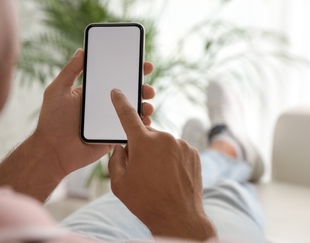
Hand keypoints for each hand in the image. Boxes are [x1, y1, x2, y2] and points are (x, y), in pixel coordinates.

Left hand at [32, 49, 154, 176]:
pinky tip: (145, 122)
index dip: (131, 70)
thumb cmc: (52, 120)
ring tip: (147, 105)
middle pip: (129, 93)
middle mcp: (104, 105)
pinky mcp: (113, 136)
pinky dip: (141, 125)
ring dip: (145, 106)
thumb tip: (82, 51)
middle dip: (143, 88)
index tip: (144, 65)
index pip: (115, 77)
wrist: (53, 150)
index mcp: (93, 92)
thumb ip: (70, 71)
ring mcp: (110, 121)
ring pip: (133, 110)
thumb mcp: (58, 90)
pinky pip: (131, 129)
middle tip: (148, 88)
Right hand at [108, 89, 215, 240]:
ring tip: (159, 177)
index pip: (128, 115)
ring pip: (162, 143)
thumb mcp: (119, 183)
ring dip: (158, 154)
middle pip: (146, 135)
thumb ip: (116, 159)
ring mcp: (181, 144)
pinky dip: (171, 159)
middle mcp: (163, 138)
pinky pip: (176, 150)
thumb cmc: (145, 201)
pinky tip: (171, 176)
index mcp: (142, 142)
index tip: (117, 92)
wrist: (178, 217)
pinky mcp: (193, 152)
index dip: (120, 102)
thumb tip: (121, 148)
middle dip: (141, 147)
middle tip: (142, 170)